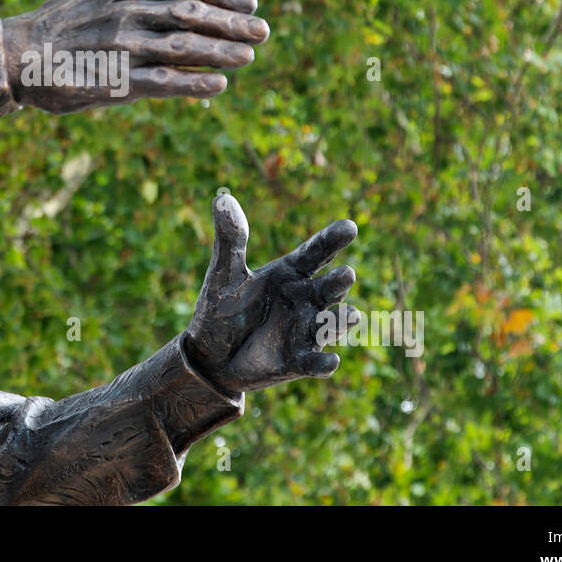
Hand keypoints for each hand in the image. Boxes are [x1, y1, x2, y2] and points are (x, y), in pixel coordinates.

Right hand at [1, 0, 268, 113]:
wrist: (18, 56)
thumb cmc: (59, 24)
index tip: (251, 2)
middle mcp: (127, 11)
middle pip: (192, 13)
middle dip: (232, 22)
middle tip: (264, 30)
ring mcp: (122, 45)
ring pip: (184, 45)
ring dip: (222, 51)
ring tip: (249, 56)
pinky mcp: (114, 79)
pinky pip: (163, 81)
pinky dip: (194, 82)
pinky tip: (218, 85)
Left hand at [185, 192, 360, 393]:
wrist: (210, 354)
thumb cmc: (223, 307)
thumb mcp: (224, 272)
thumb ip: (230, 238)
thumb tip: (222, 197)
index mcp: (290, 274)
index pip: (315, 253)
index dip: (332, 240)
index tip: (349, 227)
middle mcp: (305, 300)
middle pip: (328, 288)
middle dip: (339, 283)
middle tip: (348, 274)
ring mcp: (304, 331)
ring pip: (329, 325)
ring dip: (340, 322)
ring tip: (351, 316)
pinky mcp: (297, 361)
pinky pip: (312, 363)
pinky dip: (321, 364)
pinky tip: (330, 363)